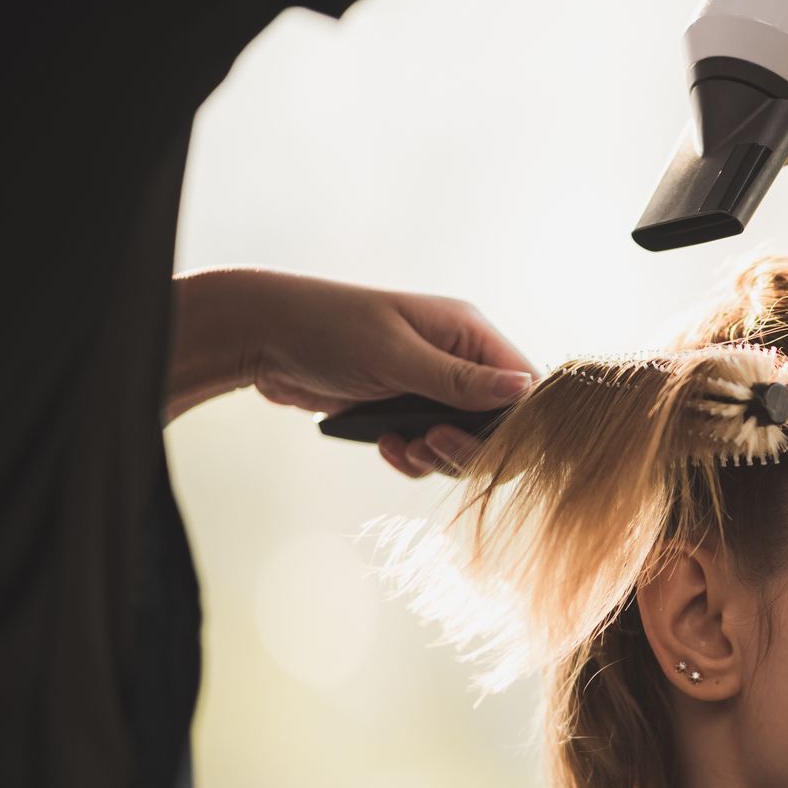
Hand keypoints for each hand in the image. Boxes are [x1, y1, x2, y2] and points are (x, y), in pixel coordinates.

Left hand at [169, 268, 534, 477]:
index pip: (524, 385)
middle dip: (470, 446)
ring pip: (463, 444)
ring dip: (437, 456)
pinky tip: (383, 445)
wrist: (262, 338)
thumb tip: (524, 390)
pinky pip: (428, 450)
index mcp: (468, 333)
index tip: (480, 440)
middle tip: (430, 444)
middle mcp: (458, 360)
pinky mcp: (403, 411)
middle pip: (497, 424)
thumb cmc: (329, 329)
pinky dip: (410, 457)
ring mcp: (431, 388)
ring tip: (402, 446)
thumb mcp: (396, 355)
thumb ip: (460, 380)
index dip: (515, 422)